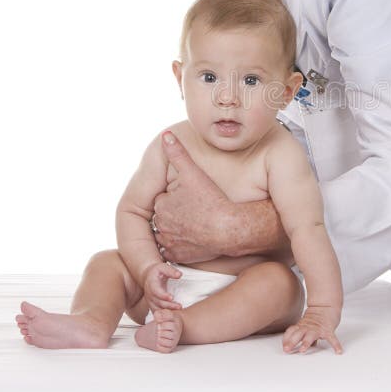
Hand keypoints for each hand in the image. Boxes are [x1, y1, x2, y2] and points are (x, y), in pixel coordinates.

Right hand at [142, 261, 182, 310]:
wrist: (148, 276)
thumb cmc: (157, 271)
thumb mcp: (163, 267)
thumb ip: (171, 271)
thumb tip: (179, 275)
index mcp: (151, 284)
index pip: (156, 291)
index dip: (163, 295)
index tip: (171, 297)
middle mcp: (149, 294)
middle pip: (158, 302)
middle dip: (169, 305)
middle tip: (179, 306)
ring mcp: (150, 301)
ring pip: (157, 309)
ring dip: (167, 312)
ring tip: (178, 311)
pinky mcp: (152, 305)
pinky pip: (157, 312)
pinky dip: (164, 315)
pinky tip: (173, 316)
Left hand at [151, 131, 228, 262]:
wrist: (229, 229)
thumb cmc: (213, 201)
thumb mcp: (194, 173)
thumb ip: (177, 153)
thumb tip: (166, 135)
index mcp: (161, 204)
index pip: (164, 198)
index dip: (178, 197)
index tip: (192, 198)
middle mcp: (161, 224)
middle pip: (165, 215)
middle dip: (176, 213)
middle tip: (197, 210)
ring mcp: (169, 242)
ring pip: (168, 233)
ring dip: (177, 229)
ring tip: (197, 222)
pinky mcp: (177, 256)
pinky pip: (173, 250)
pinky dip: (181, 245)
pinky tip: (194, 237)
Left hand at [282, 305, 342, 354]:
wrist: (327, 306)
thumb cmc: (316, 318)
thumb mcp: (305, 325)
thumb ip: (299, 334)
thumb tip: (293, 344)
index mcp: (302, 325)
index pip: (292, 331)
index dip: (286, 338)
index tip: (283, 346)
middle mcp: (309, 327)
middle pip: (298, 334)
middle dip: (292, 342)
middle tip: (287, 349)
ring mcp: (318, 329)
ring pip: (311, 336)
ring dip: (305, 343)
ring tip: (302, 350)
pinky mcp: (328, 331)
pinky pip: (332, 338)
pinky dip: (336, 345)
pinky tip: (338, 351)